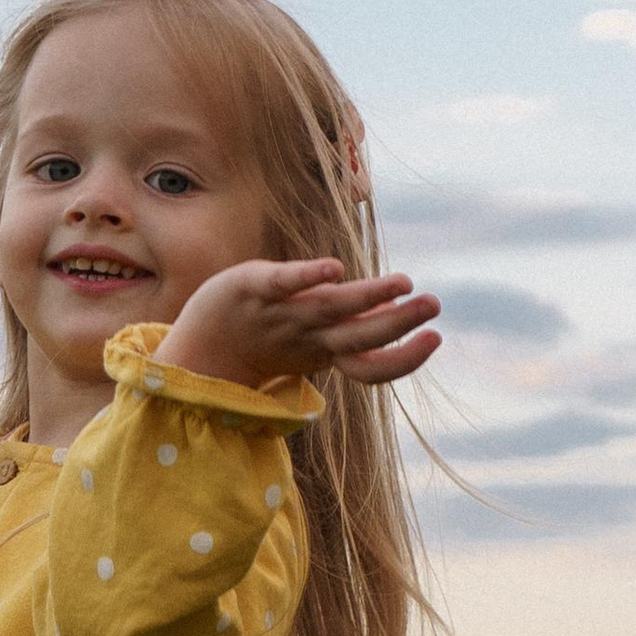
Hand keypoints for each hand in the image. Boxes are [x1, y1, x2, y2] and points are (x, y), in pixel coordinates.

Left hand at [157, 258, 441, 392]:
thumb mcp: (313, 339)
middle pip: (358, 336)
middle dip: (399, 324)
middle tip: (434, 305)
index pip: (370, 367)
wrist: (201, 345)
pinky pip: (282, 283)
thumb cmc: (267, 337)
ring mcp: (280, 313)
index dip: (403, 358)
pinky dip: (307, 278)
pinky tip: (335, 268)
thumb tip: (395, 313)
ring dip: (368, 297)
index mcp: (324, 353)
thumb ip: (352, 328)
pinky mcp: (252, 287)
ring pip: (329, 308)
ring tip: (405, 283)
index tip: (434, 339)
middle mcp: (306, 337)